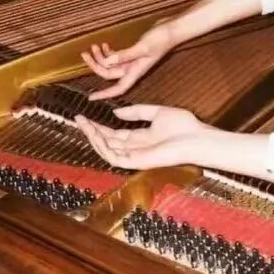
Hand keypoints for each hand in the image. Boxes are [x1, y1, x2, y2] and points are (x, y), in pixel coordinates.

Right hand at [74, 104, 207, 169]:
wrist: (196, 138)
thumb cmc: (184, 126)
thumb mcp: (156, 112)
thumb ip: (136, 112)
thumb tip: (116, 111)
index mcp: (141, 138)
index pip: (114, 134)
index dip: (98, 126)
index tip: (84, 116)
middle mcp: (136, 149)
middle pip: (107, 142)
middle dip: (91, 131)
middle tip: (77, 119)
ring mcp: (135, 157)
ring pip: (107, 151)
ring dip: (93, 138)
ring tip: (83, 124)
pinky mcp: (137, 162)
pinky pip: (114, 158)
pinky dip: (103, 148)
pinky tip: (95, 135)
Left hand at [81, 24, 174, 99]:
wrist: (172, 30)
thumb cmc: (161, 39)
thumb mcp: (142, 47)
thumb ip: (125, 55)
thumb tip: (107, 62)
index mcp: (136, 71)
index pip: (118, 88)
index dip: (104, 94)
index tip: (90, 97)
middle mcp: (133, 69)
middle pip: (109, 74)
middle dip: (95, 65)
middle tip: (85, 53)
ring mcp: (132, 61)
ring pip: (111, 64)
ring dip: (100, 57)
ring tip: (94, 45)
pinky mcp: (133, 53)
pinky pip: (116, 57)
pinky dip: (108, 52)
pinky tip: (104, 44)